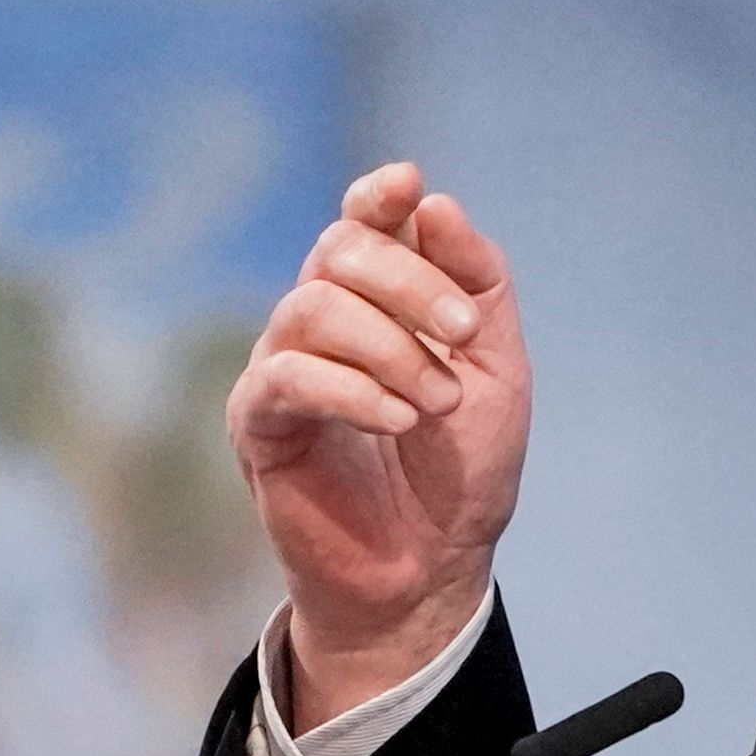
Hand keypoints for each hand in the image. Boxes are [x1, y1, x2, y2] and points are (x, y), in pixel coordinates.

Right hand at [230, 161, 529, 729]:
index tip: (407, 185)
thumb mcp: (497, 368)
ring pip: (312, 308)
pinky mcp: (258, 424)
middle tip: (465, 334)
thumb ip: (477, 284)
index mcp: (378, 300)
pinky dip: (350, 389)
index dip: (377, 196)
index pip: (361, 221)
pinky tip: (397, 420)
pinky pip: (288, 376)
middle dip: (408, 281)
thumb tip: (433, 202)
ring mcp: (283, 369)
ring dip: (390, 347)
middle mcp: (321, 322)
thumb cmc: (462, 470)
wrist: (433, 570)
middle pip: (337, 250)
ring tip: (437, 404)